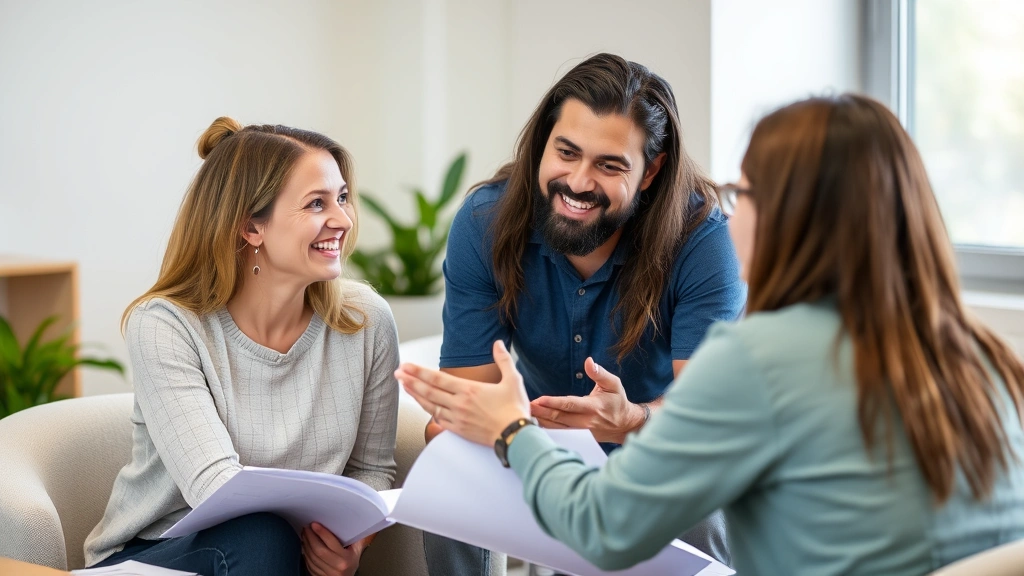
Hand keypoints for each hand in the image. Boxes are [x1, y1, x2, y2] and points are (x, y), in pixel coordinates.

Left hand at [301, 522, 364, 575]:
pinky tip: (305, 545)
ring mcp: (326, 573)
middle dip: (310, 537)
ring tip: (304, 534)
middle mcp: (336, 567)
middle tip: (307, 527)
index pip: (331, 543)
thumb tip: (356, 523)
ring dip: (306, 544)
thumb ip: (357, 539)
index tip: (314, 524)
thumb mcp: (356, 552)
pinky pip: (308, 564)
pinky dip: (305, 553)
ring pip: (311, 557)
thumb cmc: (350, 564)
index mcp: (346, 559)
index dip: (322, 532)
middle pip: (319, 550)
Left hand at [396, 340, 529, 445]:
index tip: (406, 365)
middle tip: (396, 373)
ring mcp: (457, 418)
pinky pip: (438, 419)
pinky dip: (428, 410)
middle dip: (410, 380)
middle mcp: (459, 403)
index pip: (437, 378)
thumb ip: (503, 359)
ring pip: (430, 405)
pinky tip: (422, 404)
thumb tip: (497, 343)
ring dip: (415, 395)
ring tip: (404, 386)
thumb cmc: (515, 408)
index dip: (419, 371)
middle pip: (429, 390)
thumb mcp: (513, 380)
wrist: (516, 437)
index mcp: (469, 389)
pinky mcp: (459, 430)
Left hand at [530, 357, 644, 443]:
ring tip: (525, 414)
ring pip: (558, 427)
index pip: (570, 404)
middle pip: (560, 417)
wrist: (625, 425)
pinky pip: (561, 433)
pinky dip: (547, 429)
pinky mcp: (579, 437)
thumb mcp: (614, 384)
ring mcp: (582, 432)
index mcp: (593, 407)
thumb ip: (600, 373)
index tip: (539, 400)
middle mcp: (586, 421)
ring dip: (541, 421)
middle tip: (524, 406)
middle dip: (541, 412)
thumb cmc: (618, 401)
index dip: (554, 403)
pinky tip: (535, 424)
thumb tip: (589, 361)